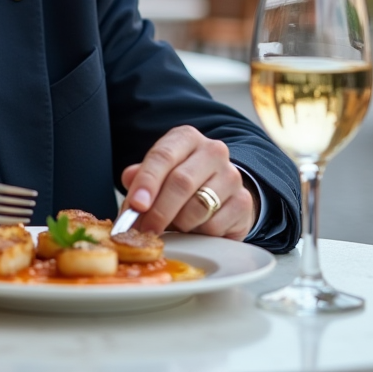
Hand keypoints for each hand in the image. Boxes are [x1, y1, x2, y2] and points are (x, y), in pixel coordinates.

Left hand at [120, 126, 256, 240]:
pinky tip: (194, 229)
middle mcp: (212, 151)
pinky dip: (197, 233)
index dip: (147, 182)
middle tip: (144, 230)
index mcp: (186, 138)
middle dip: (158, 211)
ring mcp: (231, 176)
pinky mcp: (243, 202)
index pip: (163, 156)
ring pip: (197, 207)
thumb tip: (129, 178)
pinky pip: (214, 226)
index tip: (136, 205)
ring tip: (171, 226)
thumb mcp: (158, 174)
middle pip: (181, 182)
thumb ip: (141, 176)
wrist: (222, 193)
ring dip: (177, 224)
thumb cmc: (182, 183)